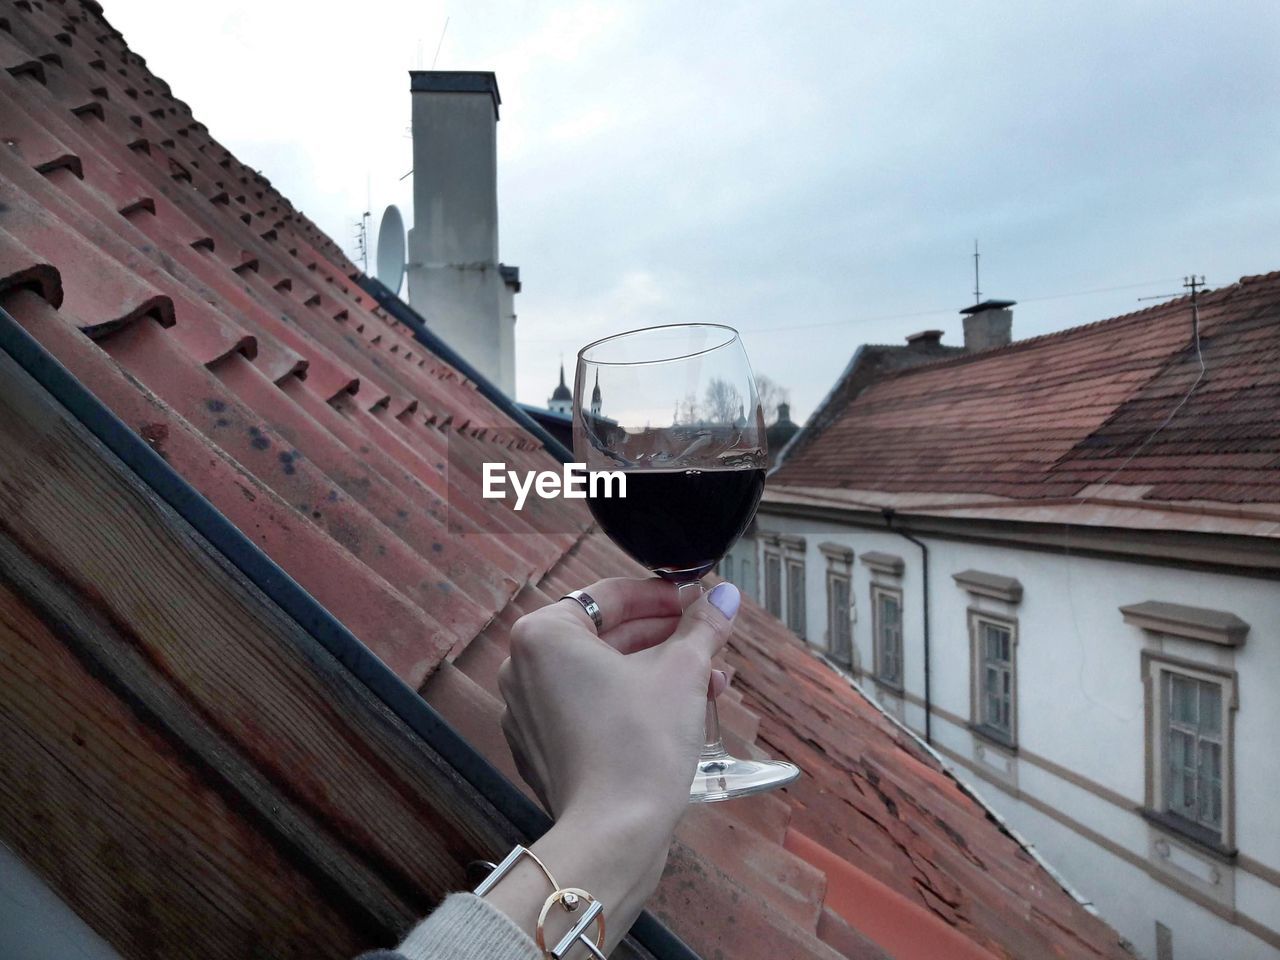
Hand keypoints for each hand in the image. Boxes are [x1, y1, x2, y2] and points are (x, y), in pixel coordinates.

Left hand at [499, 577, 737, 828]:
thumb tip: (725, 596)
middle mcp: (523, 669)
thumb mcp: (683, 671)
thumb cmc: (640, 745)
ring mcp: (527, 713)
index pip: (610, 596)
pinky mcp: (541, 750)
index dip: (663, 596)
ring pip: (601, 675)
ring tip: (708, 681)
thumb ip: (703, 626)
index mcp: (544, 635)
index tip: (697, 602)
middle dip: (664, 638)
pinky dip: (629, 703)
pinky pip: (589, 709)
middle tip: (706, 640)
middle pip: (605, 636)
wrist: (614, 834)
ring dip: (655, 672)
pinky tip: (678, 712)